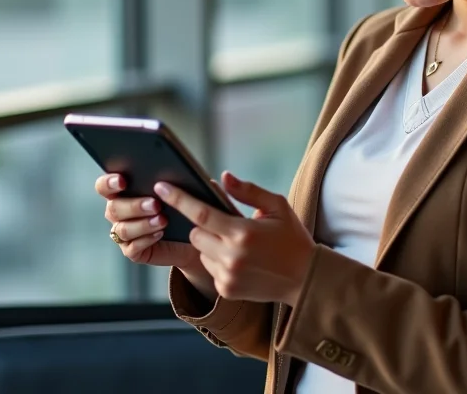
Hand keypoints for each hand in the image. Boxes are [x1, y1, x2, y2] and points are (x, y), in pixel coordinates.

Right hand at [95, 173, 215, 300]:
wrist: (194, 235)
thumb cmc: (185, 205)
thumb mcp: (183, 189)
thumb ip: (179, 178)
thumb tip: (182, 172)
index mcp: (123, 192)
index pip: (104, 186)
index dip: (109, 182)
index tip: (124, 180)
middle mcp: (118, 212)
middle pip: (113, 208)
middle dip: (134, 205)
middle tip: (155, 204)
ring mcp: (123, 233)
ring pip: (122, 229)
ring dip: (143, 224)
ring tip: (163, 220)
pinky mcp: (132, 251)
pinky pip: (132, 247)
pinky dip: (146, 239)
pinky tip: (160, 233)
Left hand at [155, 171, 315, 305]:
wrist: (305, 278)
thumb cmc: (292, 237)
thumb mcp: (276, 206)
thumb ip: (247, 191)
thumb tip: (223, 177)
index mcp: (243, 232)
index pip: (201, 213)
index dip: (178, 198)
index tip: (162, 186)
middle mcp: (231, 256)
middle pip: (196, 233)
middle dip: (204, 225)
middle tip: (227, 224)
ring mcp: (227, 276)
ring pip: (201, 251)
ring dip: (211, 243)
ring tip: (240, 244)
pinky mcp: (226, 290)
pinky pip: (209, 267)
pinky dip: (218, 260)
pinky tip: (241, 260)